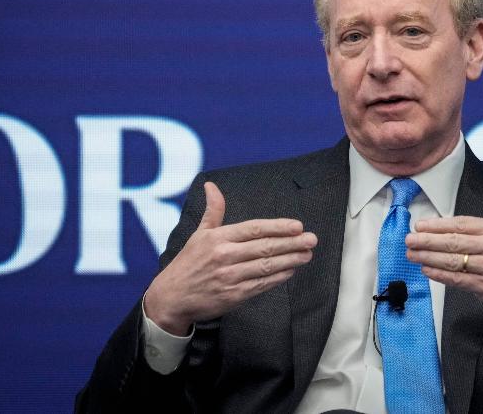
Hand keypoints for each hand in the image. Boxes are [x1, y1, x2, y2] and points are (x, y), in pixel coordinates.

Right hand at [144, 181, 316, 334]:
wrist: (171, 297)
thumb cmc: (188, 263)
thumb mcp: (198, 234)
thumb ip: (213, 211)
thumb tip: (211, 185)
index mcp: (218, 238)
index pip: (254, 229)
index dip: (278, 227)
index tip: (297, 226)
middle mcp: (224, 256)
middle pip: (265, 247)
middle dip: (292, 243)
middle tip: (311, 239)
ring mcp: (229, 277)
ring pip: (266, 266)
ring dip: (290, 260)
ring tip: (307, 254)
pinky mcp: (233, 296)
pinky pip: (261, 285)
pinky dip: (278, 278)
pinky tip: (290, 271)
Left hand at [405, 180, 482, 337]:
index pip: (461, 224)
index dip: (438, 225)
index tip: (421, 225)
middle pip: (452, 241)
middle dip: (426, 240)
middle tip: (409, 239)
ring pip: (451, 260)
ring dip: (427, 257)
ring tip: (411, 254)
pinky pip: (457, 279)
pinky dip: (439, 274)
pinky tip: (427, 269)